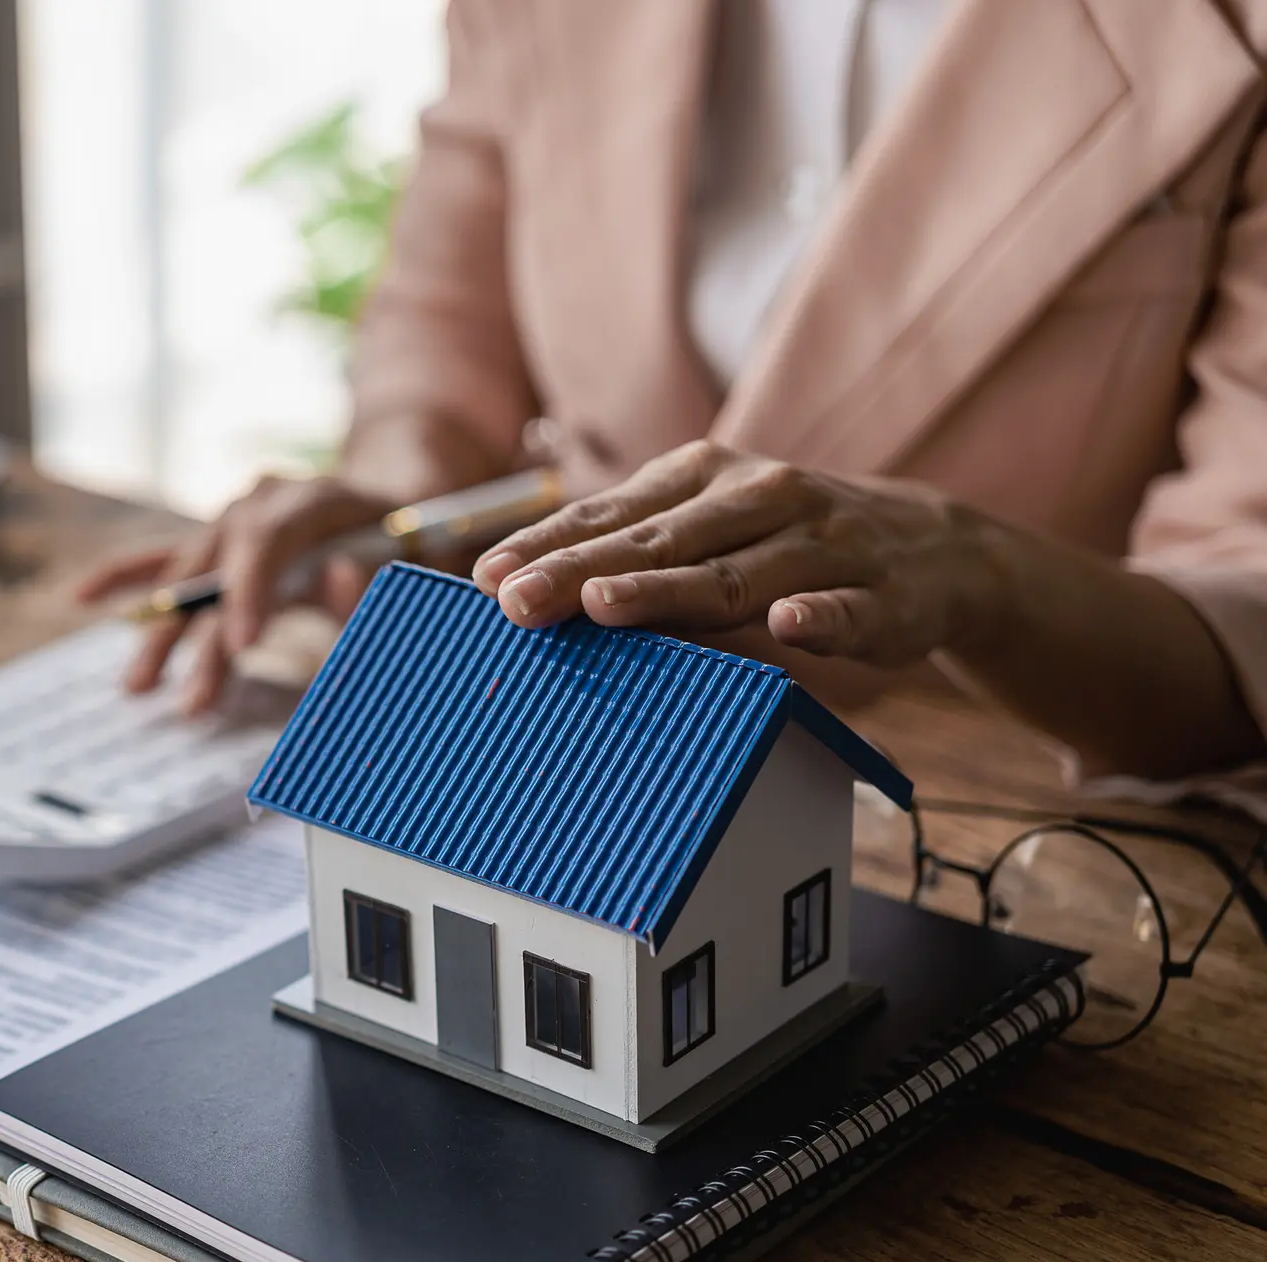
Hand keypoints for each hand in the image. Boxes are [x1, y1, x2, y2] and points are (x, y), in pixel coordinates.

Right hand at [75, 474, 396, 709]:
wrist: (402, 495)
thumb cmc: (414, 538)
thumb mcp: (415, 558)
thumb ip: (378, 576)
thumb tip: (336, 582)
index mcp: (314, 497)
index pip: (269, 540)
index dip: (250, 591)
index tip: (241, 646)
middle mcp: (263, 499)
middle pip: (220, 566)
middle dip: (204, 638)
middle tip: (196, 700)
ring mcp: (234, 516)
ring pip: (189, 576)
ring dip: (165, 633)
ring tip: (139, 687)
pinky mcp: (220, 540)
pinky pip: (167, 556)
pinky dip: (127, 575)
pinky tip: (82, 596)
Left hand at [470, 441, 999, 666]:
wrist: (932, 546)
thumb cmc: (785, 542)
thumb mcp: (707, 528)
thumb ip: (627, 548)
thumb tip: (516, 583)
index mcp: (705, 479)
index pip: (612, 514)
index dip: (548, 545)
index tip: (486, 578)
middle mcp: (760, 499)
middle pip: (658, 542)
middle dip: (581, 571)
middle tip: (517, 603)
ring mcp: (822, 547)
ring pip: (738, 574)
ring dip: (671, 591)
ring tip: (607, 606)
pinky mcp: (881, 597)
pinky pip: (845, 609)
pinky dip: (818, 617)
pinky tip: (789, 626)